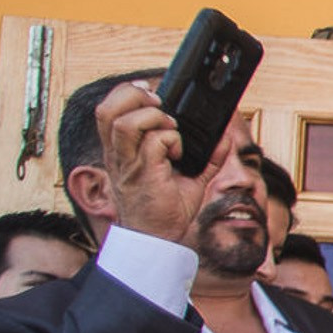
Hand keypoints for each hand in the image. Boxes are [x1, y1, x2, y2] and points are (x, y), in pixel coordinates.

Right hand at [96, 79, 237, 244]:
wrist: (156, 240)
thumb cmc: (165, 211)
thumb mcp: (189, 177)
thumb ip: (206, 156)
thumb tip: (225, 137)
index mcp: (122, 151)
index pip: (108, 110)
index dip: (126, 93)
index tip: (151, 92)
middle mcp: (119, 154)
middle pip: (107, 109)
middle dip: (134, 97)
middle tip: (160, 105)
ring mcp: (128, 164)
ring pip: (126, 121)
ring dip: (154, 118)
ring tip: (171, 130)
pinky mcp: (143, 174)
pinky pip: (155, 142)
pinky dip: (172, 140)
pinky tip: (178, 155)